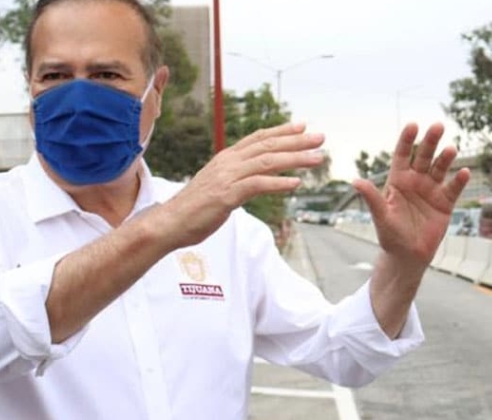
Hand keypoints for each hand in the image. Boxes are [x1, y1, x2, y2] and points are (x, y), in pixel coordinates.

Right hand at [157, 123, 324, 247]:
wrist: (170, 222)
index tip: (303, 126)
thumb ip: (237, 179)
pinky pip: (257, 185)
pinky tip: (296, 183)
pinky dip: (279, 183)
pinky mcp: (227, 195)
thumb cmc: (196, 208)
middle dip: (297, 141)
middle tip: (320, 138)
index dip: (282, 131)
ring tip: (317, 159)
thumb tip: (255, 179)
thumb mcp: (219, 186)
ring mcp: (227, 177)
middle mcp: (229, 163)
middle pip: (268, 146)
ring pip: (267, 162)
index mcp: (227, 158)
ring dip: (295, 159)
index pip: (258, 138)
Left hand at [354, 123, 470, 265]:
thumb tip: (355, 181)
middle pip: (424, 156)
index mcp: (398, 180)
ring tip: (451, 149)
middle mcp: (416, 181)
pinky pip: (453, 189)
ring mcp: (432, 190)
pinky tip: (464, 172)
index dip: (407, 140)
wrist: (408, 255)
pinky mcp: (445, 203)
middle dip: (431, 141)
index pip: (403, 155)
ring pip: (440, 169)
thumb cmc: (390, 235)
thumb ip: (372, 197)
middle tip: (438, 126)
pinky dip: (459, 180)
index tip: (413, 125)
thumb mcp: (381, 216)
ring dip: (446, 158)